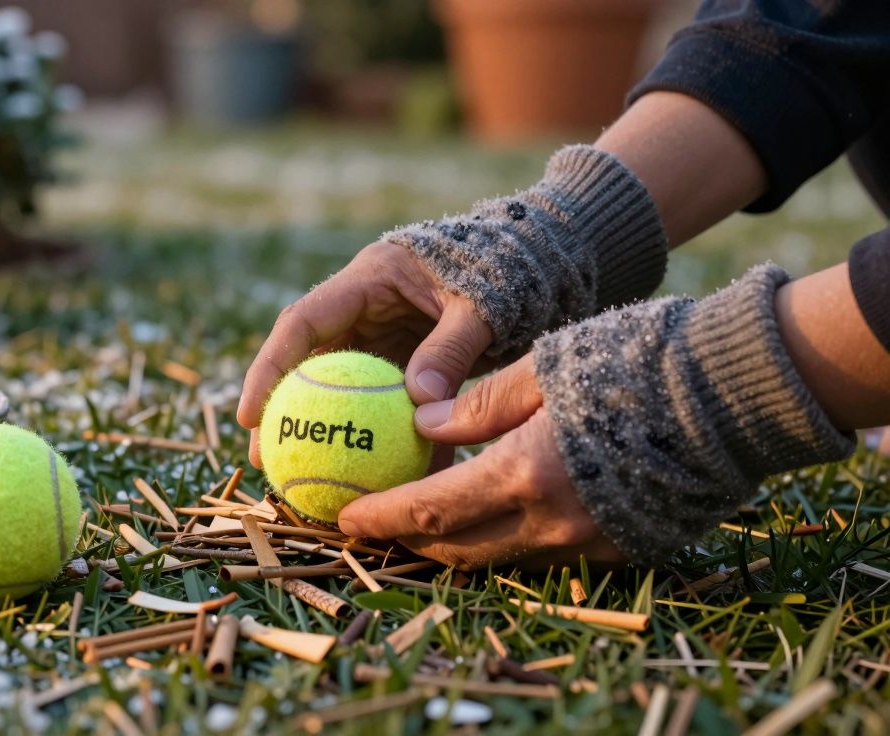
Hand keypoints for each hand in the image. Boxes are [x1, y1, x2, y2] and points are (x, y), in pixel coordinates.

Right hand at [236, 241, 493, 466]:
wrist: (541, 259)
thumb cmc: (511, 268)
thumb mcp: (483, 305)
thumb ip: (451, 349)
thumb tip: (419, 405)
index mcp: (370, 277)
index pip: (303, 323)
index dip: (269, 367)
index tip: (250, 415)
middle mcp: (367, 306)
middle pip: (307, 361)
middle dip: (281, 411)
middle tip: (264, 460)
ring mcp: (385, 333)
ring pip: (340, 387)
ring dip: (324, 431)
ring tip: (306, 480)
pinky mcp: (408, 358)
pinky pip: (383, 401)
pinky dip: (381, 436)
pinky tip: (378, 481)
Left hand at [337, 355, 624, 568]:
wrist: (736, 393)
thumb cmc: (635, 362)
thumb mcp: (543, 367)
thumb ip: (477, 404)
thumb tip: (421, 420)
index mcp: (524, 473)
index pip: (429, 511)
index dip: (380, 518)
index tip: (342, 516)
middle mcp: (554, 521)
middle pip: (458, 548)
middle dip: (408, 541)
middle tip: (373, 524)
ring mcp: (592, 542)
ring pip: (501, 556)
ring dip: (456, 544)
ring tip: (423, 521)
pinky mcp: (623, 546)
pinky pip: (547, 554)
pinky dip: (508, 538)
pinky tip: (494, 513)